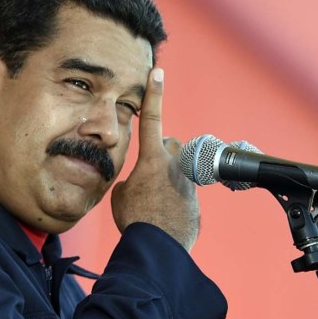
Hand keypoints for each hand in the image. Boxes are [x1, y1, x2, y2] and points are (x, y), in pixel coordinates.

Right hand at [111, 68, 199, 250]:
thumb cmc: (135, 219)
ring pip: (179, 167)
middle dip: (160, 154)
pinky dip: (175, 197)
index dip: (154, 94)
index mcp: (152, 158)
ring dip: (169, 176)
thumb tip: (136, 185)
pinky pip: (184, 189)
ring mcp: (189, 179)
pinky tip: (164, 214)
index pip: (151, 118)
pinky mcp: (197, 197)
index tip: (158, 71)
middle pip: (169, 145)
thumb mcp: (120, 196)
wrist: (159, 247)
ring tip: (156, 200)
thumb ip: (129, 182)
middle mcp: (175, 163)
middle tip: (148, 177)